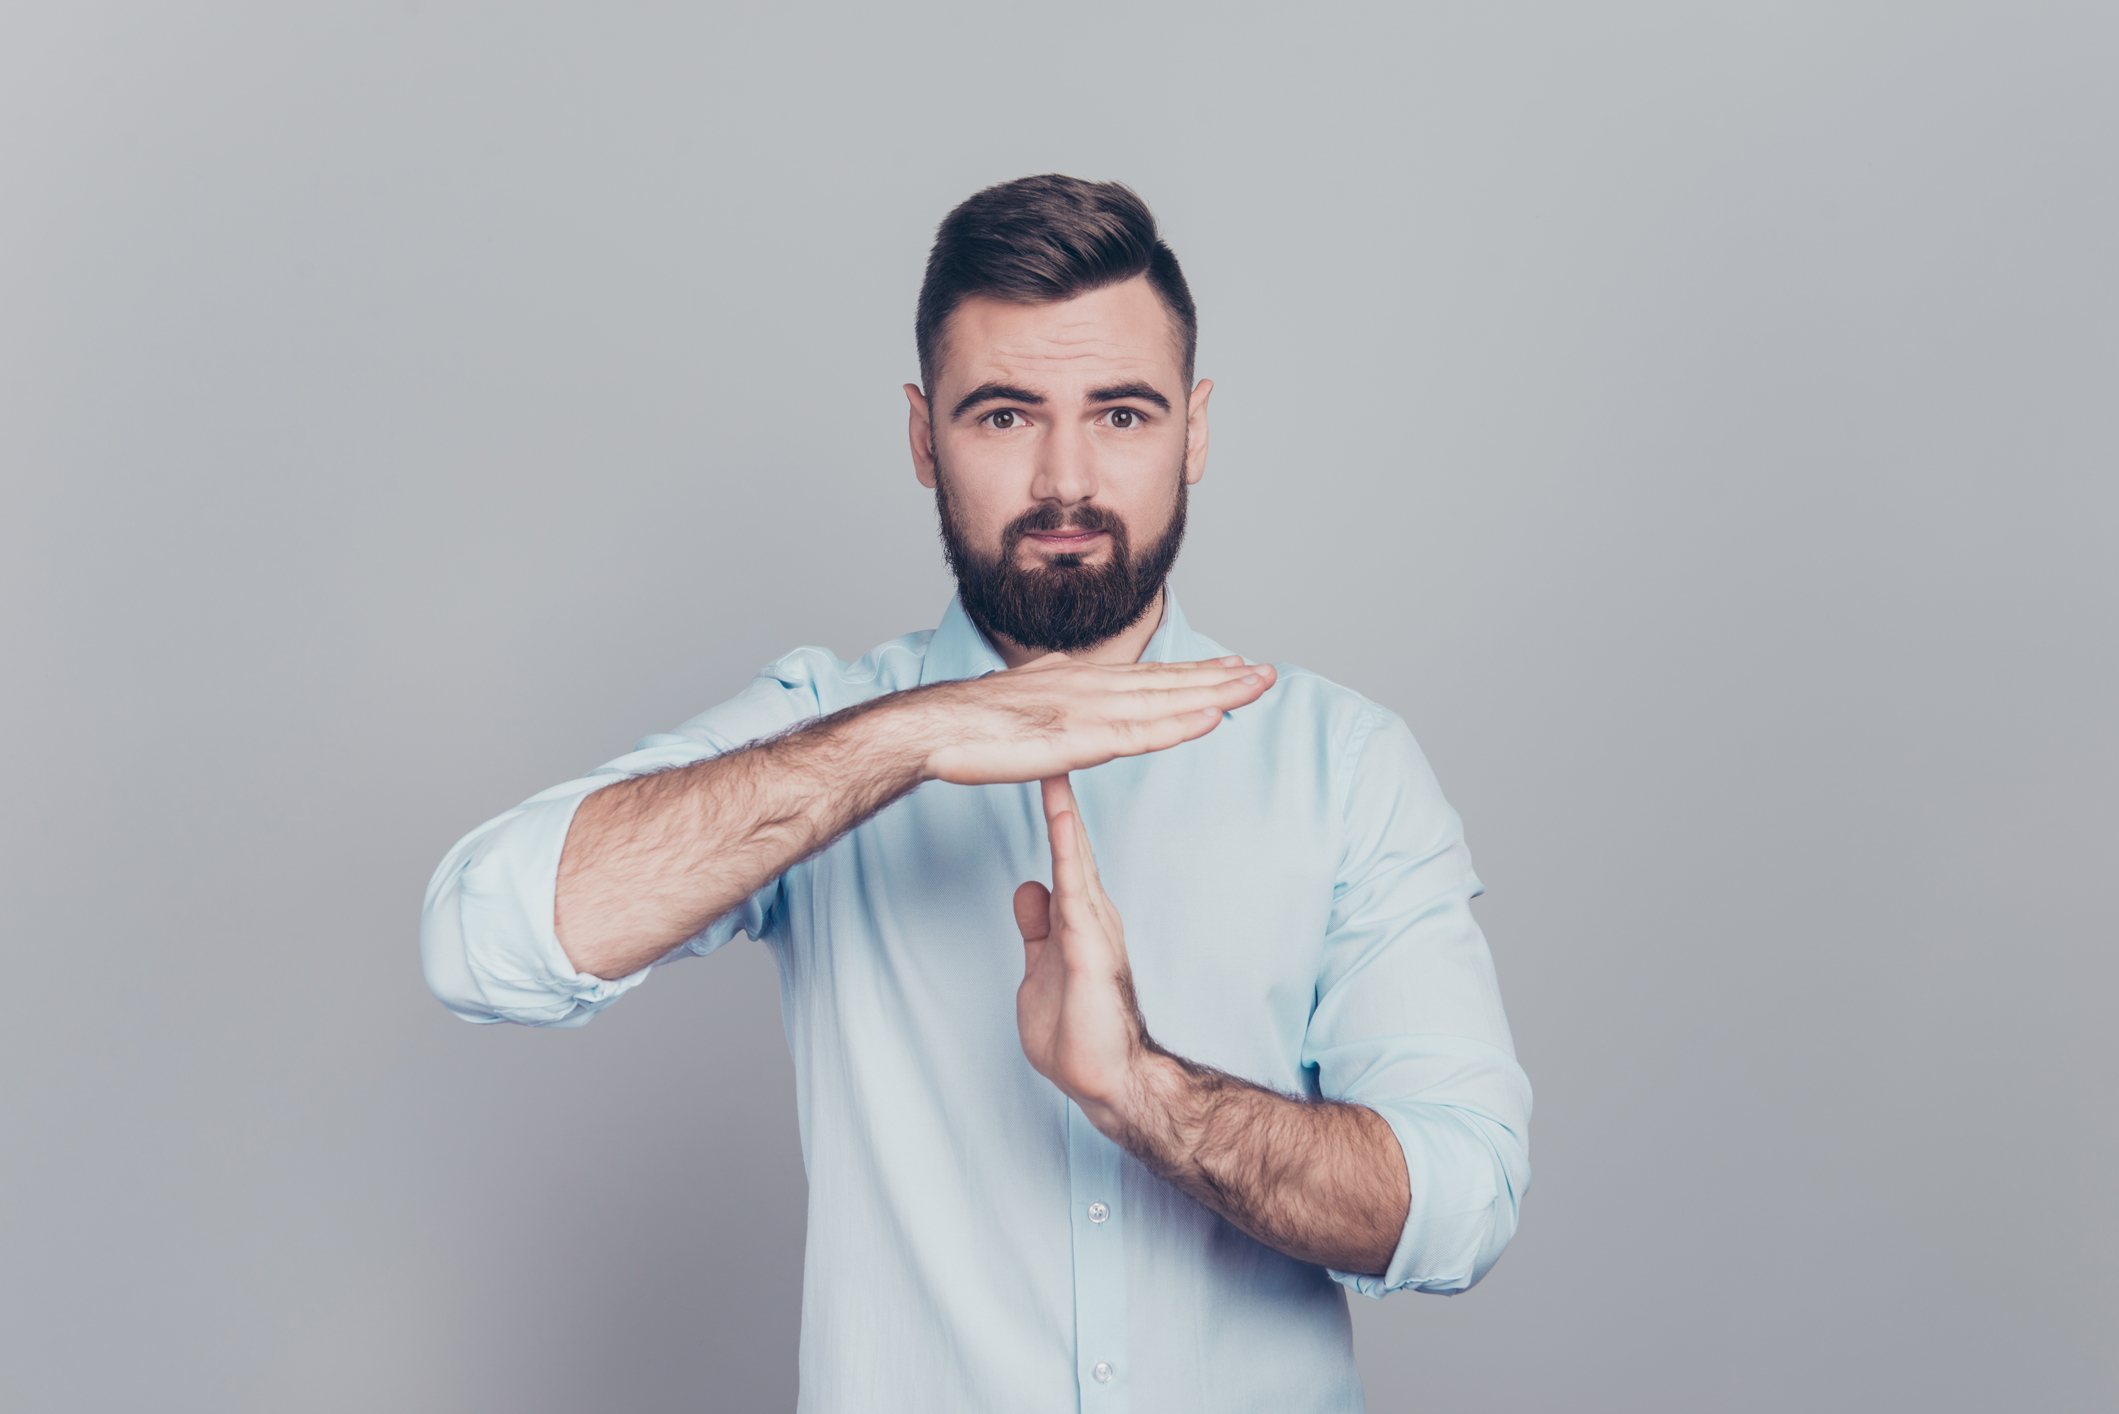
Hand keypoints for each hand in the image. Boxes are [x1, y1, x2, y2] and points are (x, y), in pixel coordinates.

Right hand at [923, 655, 1273, 786]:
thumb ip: (1051, 687)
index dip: (1195, 672)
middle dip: (1223, 677)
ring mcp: (1089, 710)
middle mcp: (1092, 686)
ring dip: (1218, 693)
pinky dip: (1182, 724)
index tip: (1231, 667)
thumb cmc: (971, 720)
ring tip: (1258, 686)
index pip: (1150, 675)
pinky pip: (1142, 733)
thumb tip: (1065, 676)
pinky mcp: (1080, 739)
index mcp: (1080, 681)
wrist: (936, 727)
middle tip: (1267, 672)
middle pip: (1170, 682)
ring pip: (1167, 701)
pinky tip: (1214, 717)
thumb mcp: (1023, 695)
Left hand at [1012, 774, 1145, 1123]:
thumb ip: (1036, 927)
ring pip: (1075, 858)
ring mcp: (1093, 928)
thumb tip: (1028, 887)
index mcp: (1078, 917)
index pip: (1063, 854)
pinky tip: (1061, 823)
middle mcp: (1091, 914)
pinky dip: (1068, 853)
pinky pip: (1075, 891)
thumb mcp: (1040, 967)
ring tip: (1054, 766)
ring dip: (1064, 812)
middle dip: (1061, 796)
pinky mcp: (1090, 947)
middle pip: (1072, 844)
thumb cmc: (1077, 1031)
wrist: (1107, 1078)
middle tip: (1053, 744)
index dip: (1053, 812)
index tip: (1040, 768)